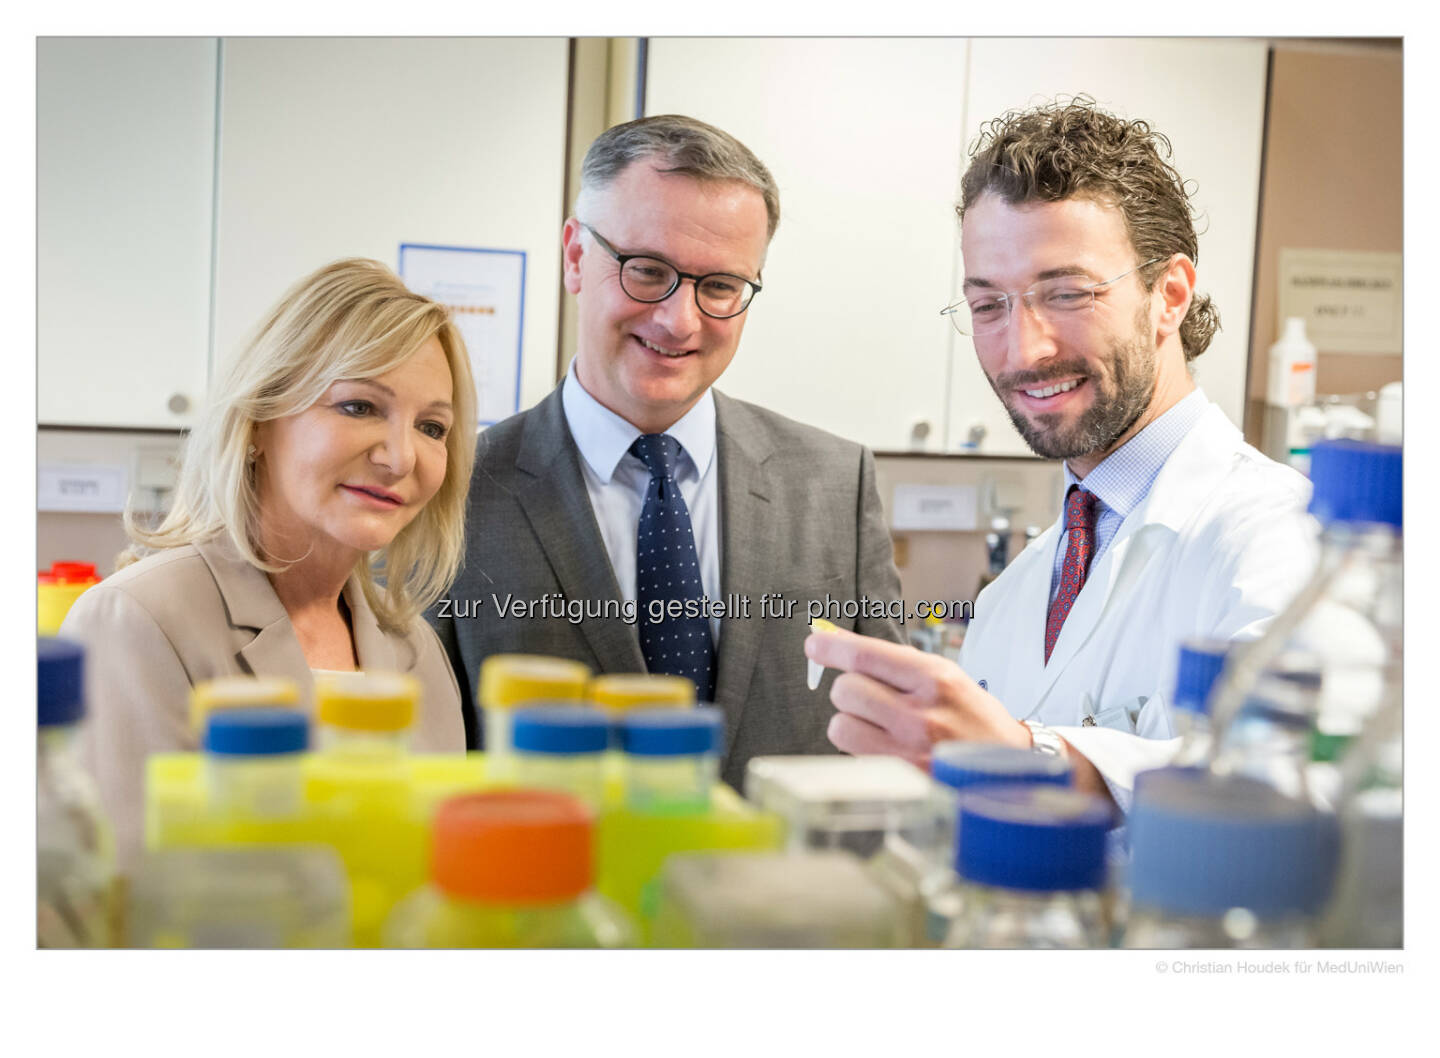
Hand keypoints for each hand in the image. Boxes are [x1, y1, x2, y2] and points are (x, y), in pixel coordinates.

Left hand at [804, 625, 1029, 772]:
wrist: (1010, 772)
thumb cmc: (975, 721)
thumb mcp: (949, 680)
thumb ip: (898, 665)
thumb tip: (841, 648)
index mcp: (936, 680)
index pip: (867, 656)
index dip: (833, 648)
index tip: (815, 643)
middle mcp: (921, 715)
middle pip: (846, 689)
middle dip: (851, 690)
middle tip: (873, 698)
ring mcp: (909, 752)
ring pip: (841, 725)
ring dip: (852, 722)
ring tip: (880, 725)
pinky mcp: (899, 780)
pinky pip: (853, 756)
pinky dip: (861, 749)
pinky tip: (888, 748)